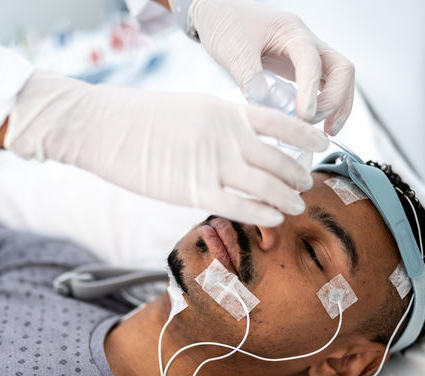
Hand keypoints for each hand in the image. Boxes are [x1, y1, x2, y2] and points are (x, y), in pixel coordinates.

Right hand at [4, 70, 329, 225]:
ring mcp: (210, 164)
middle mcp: (225, 137)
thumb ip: (222, 125)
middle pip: (278, 160)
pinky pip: (239, 206)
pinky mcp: (192, 192)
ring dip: (286, 197)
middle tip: (306, 184)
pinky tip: (274, 218)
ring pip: (265, 186)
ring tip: (296, 205)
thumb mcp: (191, 107)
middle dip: (297, 175)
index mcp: (225, 111)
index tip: (321, 145)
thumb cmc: (141, 116)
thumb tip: (244, 141)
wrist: (102, 127)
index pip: (280, 122)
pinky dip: (262, 213)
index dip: (306, 137)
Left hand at [189, 0, 354, 134]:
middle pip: (341, 69)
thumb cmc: (227, 23)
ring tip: (327, 131)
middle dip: (335, 100)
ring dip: (338, 105)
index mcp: (291, 31)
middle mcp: (306, 41)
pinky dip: (326, 105)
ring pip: (339, 78)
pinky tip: (315, 123)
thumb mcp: (233, 50)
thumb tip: (264, 103)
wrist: (220, 14)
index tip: (304, 115)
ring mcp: (307, 55)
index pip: (311, 60)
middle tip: (314, 125)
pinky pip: (324, 86)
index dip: (311, 90)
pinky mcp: (300, 68)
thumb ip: (249, 76)